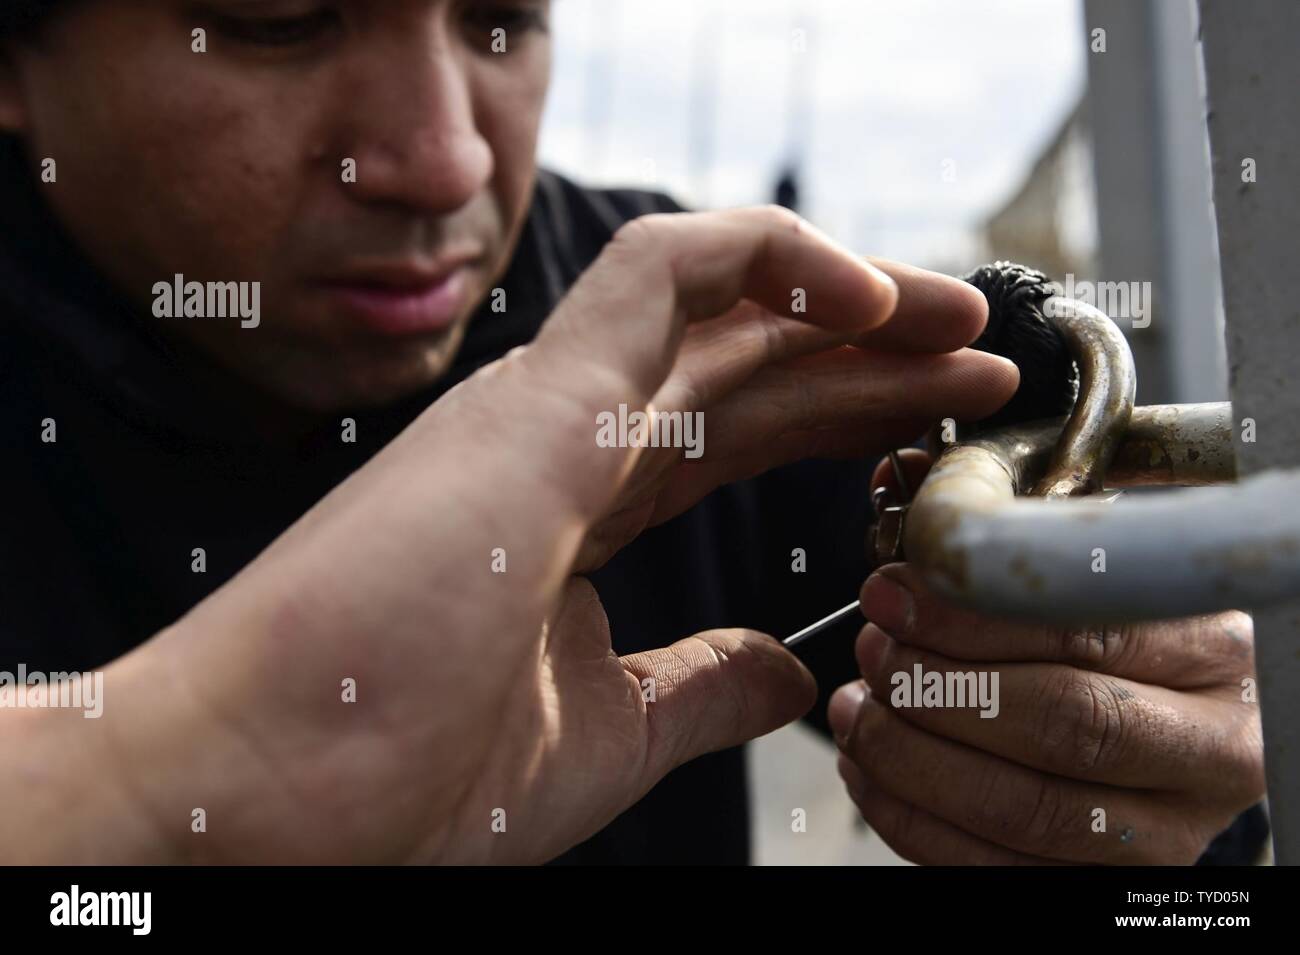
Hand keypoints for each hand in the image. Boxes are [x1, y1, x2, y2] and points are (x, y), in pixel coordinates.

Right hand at [84, 208, 1015, 863]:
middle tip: (980, 367)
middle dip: (872, 357)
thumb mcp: (601, 739)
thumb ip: (699, 685)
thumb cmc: (391, 777)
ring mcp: (546, 409)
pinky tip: (866, 294)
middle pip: (751, 368)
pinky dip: (771, 255)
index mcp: (577, 510)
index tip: (942, 438)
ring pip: (722, 302)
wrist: (257, 794)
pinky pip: (666, 271)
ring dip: (847, 298)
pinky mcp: (534, 396)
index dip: (846, 421)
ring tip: (955, 320)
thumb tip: (790, 671)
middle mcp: (563, 440)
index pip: (739, 433)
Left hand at [829, 452, 1265, 864]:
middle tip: (873, 650)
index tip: (891, 589)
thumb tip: (902, 475)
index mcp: (1212, 646)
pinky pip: (996, 869)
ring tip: (857, 710)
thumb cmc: (1118, 629)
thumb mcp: (1092, 559)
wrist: (1173, 725)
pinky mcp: (1107, 882)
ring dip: (913, 756)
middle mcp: (1210, 744)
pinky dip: (911, 819)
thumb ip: (1014, 520)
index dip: (970, 613)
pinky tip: (867, 769)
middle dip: (937, 684)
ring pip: (1026, 808)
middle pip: (1063, 723)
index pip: (1086, 628)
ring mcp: (1164, 828)